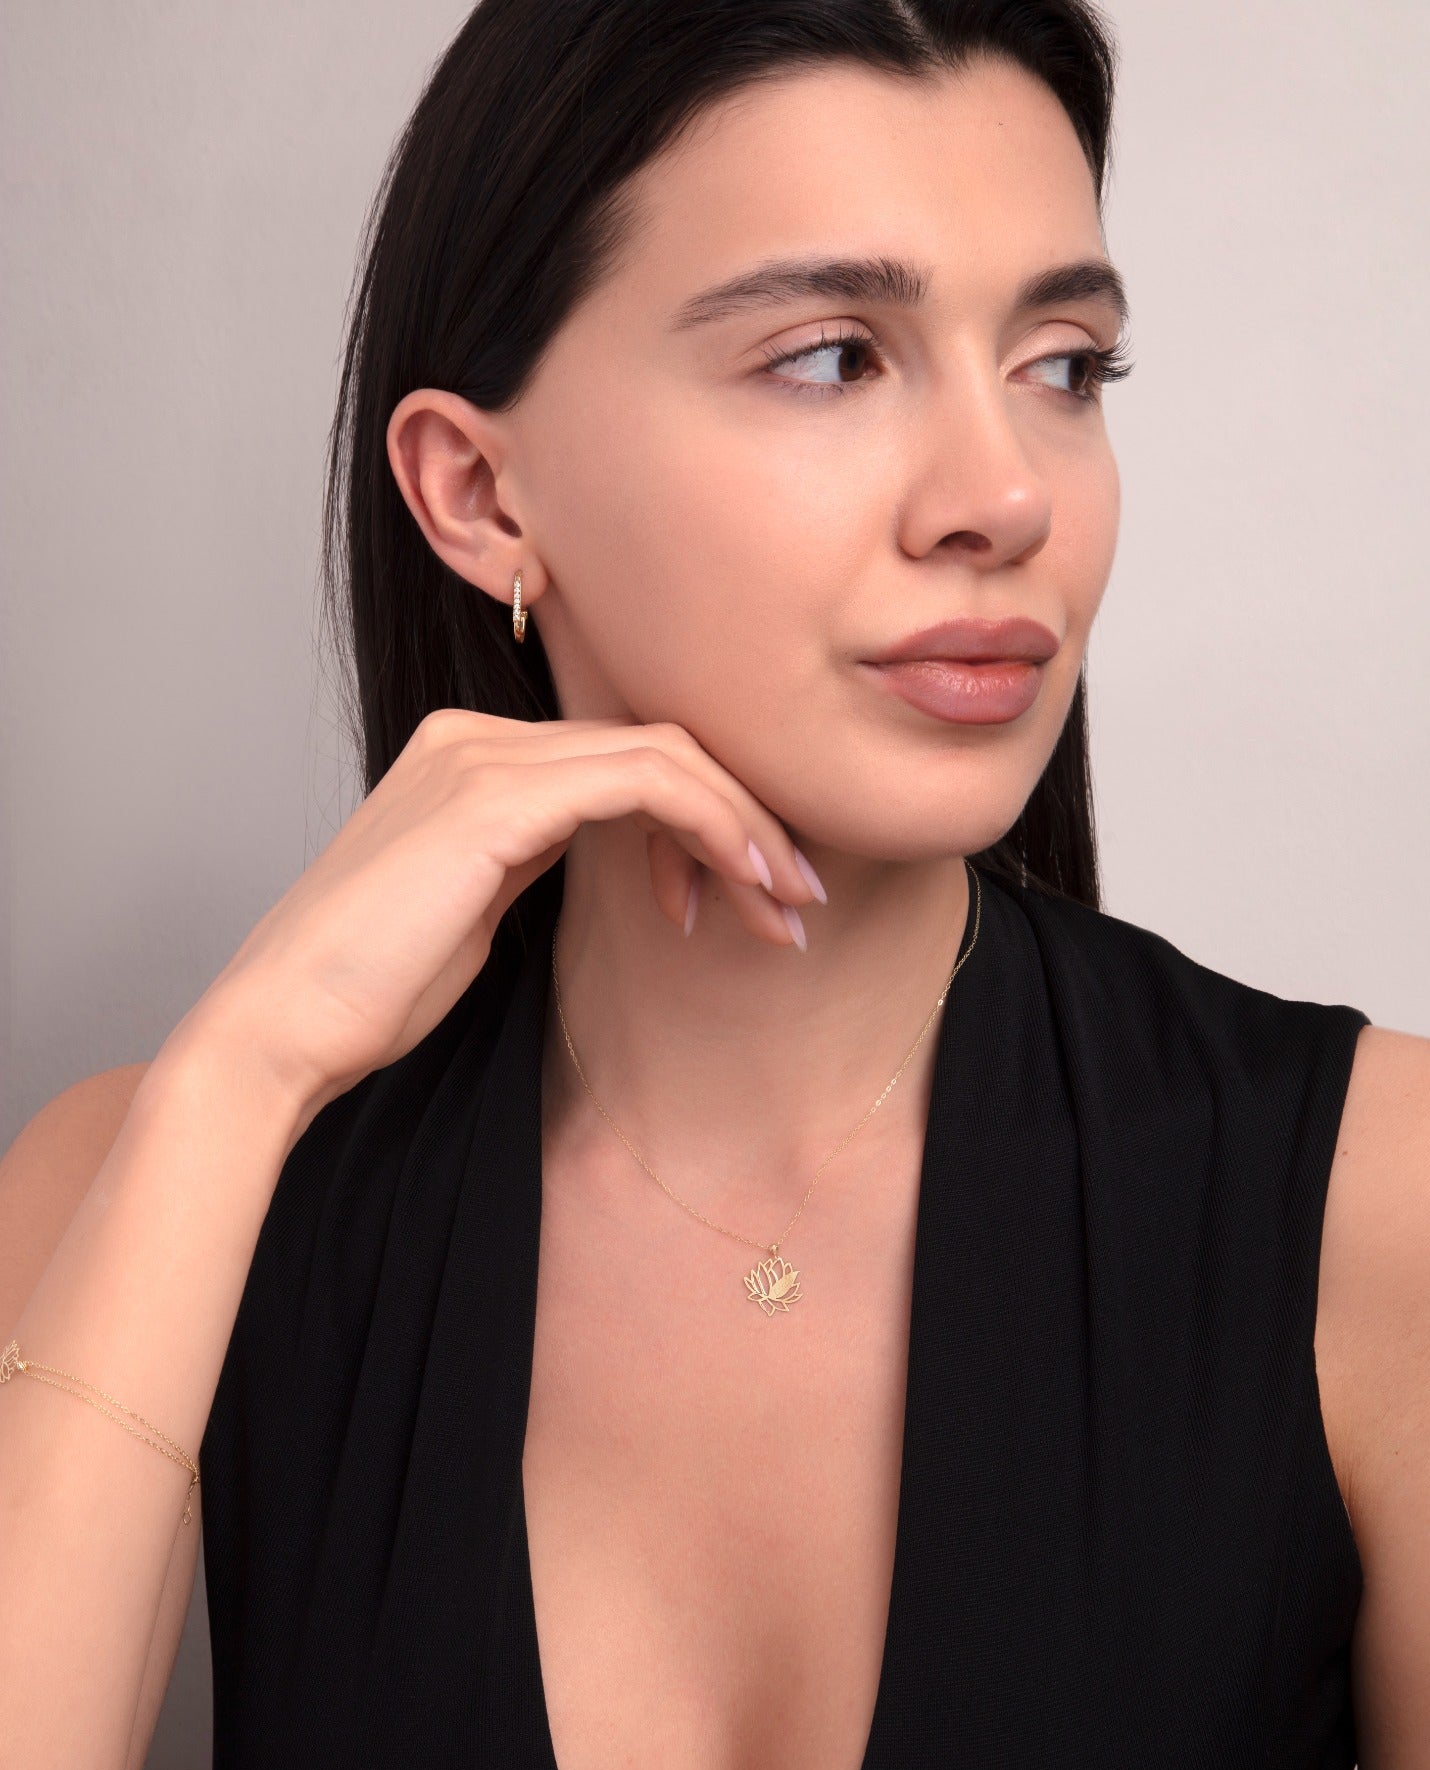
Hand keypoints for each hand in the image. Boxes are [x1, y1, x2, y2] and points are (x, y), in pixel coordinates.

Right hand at [182, 709, 821, 1129]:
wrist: (284, 1028)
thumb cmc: (370, 992)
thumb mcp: (474, 907)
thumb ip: (532, 856)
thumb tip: (605, 845)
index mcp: (469, 757)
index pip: (624, 759)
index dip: (706, 820)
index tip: (755, 897)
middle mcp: (477, 737)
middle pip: (657, 745)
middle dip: (747, 820)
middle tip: (801, 898)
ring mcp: (483, 756)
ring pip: (666, 755)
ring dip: (746, 828)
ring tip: (792, 906)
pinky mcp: (496, 797)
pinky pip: (645, 781)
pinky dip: (713, 827)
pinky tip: (748, 885)